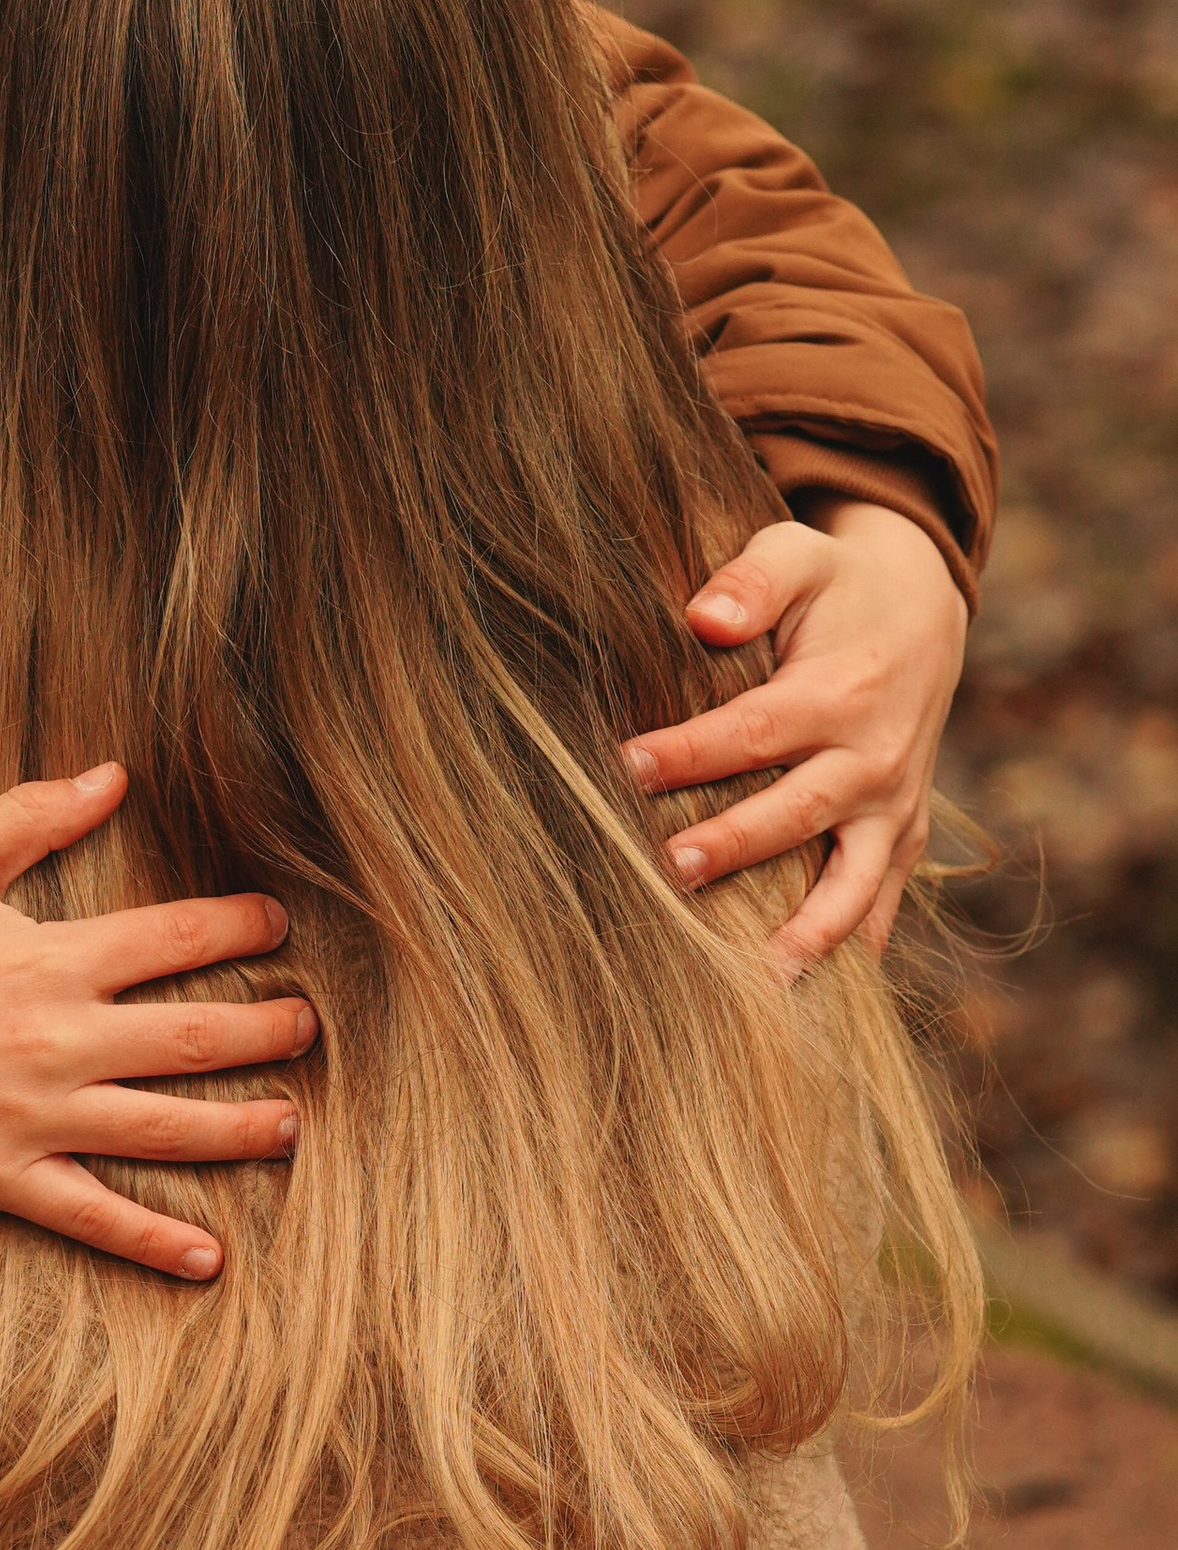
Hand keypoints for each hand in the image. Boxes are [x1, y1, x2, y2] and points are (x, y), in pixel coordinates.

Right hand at [0, 765, 314, 1282]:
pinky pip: (91, 1216)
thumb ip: (35, 814)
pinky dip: (153, 1241)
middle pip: (193, 1038)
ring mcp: (33, 1114)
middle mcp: (57, 1037)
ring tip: (295, 1126)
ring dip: (241, 1129)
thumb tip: (113, 775)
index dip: (238, 929)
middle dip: (266, 1031)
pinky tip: (209, 1259)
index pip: (174, 940)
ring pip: (164, 1127)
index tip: (278, 925)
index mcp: (50, 957)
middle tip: (311, 1027)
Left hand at [624, 501, 968, 975]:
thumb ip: (752, 579)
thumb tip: (704, 617)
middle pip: (798, 813)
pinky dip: (849, 949)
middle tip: (672, 869)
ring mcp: (892, 808)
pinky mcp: (899, 838)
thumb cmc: (836, 585)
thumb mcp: (799, 554)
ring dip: (807, 931)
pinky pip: (879, 903)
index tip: (626, 766)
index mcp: (842, 692)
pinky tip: (803, 996)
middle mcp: (873, 759)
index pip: (754, 732)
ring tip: (758, 980)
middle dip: (736, 844)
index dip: (690, 752)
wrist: (922, 612)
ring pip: (852, 883)